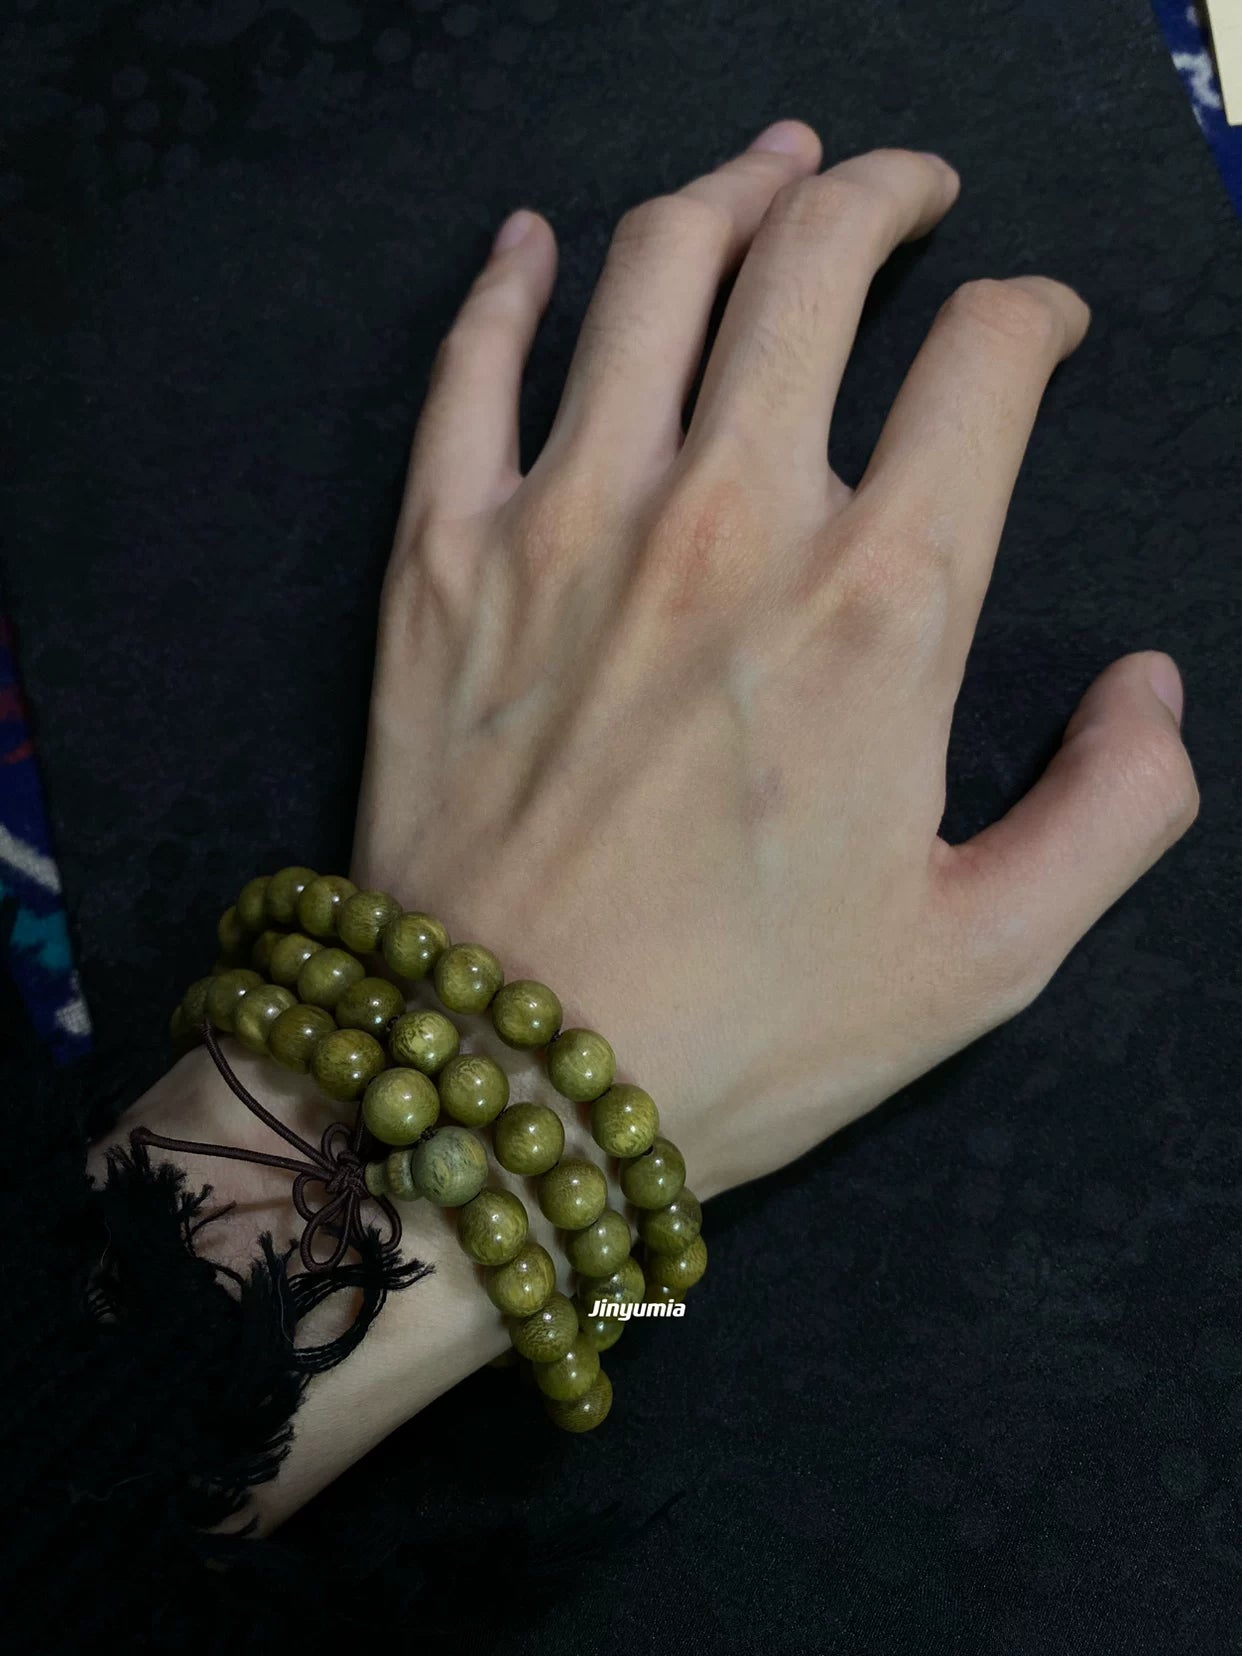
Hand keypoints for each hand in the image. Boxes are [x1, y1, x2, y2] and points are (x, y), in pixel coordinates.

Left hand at [353, 120, 1198, 1200]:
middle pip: (820, 261)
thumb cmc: (747, 1031)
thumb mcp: (988, 957)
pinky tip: (533, 243)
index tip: (1037, 327)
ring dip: (731, 186)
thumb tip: (1145, 687)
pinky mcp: (440, 557)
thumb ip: (1115, 810)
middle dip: (886, 194)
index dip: (1033, 313)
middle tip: (907, 193)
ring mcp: (567, 522)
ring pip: (656, 268)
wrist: (504, 1088)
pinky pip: (469, 366)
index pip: (986, 360)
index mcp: (882, 605)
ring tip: (773, 166)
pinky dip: (507, 281)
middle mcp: (729, 520)